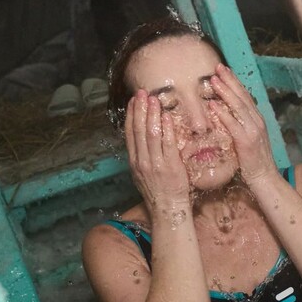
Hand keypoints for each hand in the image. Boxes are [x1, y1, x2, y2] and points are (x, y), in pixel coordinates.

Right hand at [125, 90, 189, 206]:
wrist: (168, 208)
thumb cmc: (159, 191)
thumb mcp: (143, 174)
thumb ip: (142, 157)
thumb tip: (142, 141)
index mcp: (135, 161)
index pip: (130, 133)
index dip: (131, 115)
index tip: (134, 101)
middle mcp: (142, 161)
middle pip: (138, 130)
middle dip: (140, 109)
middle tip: (142, 93)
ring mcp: (155, 163)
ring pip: (151, 134)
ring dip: (152, 114)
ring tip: (153, 99)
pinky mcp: (170, 166)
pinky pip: (167, 144)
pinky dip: (166, 128)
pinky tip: (166, 117)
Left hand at [209, 64, 277, 185]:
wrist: (264, 178)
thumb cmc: (254, 161)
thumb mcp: (248, 138)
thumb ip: (240, 125)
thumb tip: (225, 113)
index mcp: (257, 119)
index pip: (245, 96)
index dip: (234, 81)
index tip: (224, 70)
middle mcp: (257, 121)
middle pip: (242, 96)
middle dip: (229, 80)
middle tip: (217, 67)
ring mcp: (253, 130)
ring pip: (237, 106)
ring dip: (225, 92)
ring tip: (213, 81)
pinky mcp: (246, 141)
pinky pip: (232, 124)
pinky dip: (222, 113)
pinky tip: (213, 105)